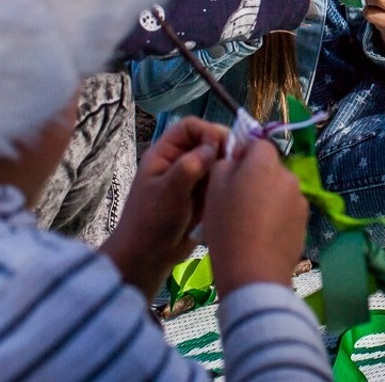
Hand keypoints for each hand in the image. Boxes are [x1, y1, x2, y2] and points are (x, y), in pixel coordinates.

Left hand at [100, 118, 226, 296]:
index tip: (223, 148)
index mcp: (165, 154)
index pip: (190, 127)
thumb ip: (191, 165)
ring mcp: (191, 180)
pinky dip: (227, 185)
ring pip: (216, 162)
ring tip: (237, 180)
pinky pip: (219, 183)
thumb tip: (214, 146)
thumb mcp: (169, 191)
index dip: (208, 131)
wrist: (147, 258)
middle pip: (207, 142)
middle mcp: (179, 162)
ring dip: (226, 168)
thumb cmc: (151, 221)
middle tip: (236, 164)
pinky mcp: (201, 197)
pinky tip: (234, 194)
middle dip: (222, 150)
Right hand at [202, 140, 308, 290]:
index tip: (229, 176)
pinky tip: (263, 235)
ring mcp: (300, 200)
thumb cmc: (228, 226)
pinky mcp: (305, 222)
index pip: (258, 144)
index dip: (243, 156)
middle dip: (256, 177)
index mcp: (265, 162)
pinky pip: (287, 210)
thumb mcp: (213, 188)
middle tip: (237, 201)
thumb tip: (237, 158)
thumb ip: (225, 163)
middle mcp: (289, 176)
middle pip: (270, 168)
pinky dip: (277, 216)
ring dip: (268, 197)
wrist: (253, 272)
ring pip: (280, 190)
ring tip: (250, 222)